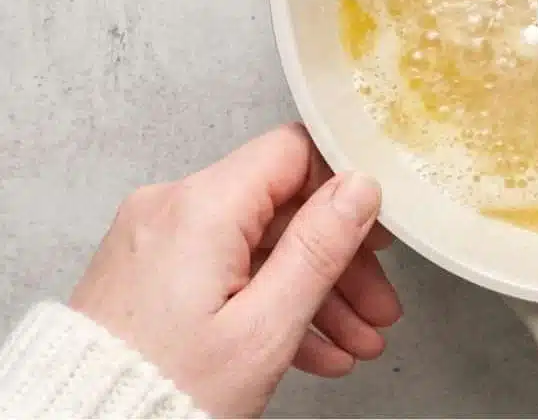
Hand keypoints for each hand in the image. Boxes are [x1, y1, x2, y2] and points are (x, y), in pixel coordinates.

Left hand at [69, 124, 402, 416]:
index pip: (294, 153)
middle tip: (378, 305)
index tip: (377, 230)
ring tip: (355, 341)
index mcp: (201, 208)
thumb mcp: (265, 326)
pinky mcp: (150, 273)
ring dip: (313, 292)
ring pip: (259, 247)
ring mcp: (158, 241)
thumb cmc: (162, 394)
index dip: (345, 188)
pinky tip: (311, 347)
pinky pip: (226, 270)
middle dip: (339, 261)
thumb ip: (319, 247)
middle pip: (282, 209)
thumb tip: (359, 188)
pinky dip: (269, 302)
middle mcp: (173, 210)